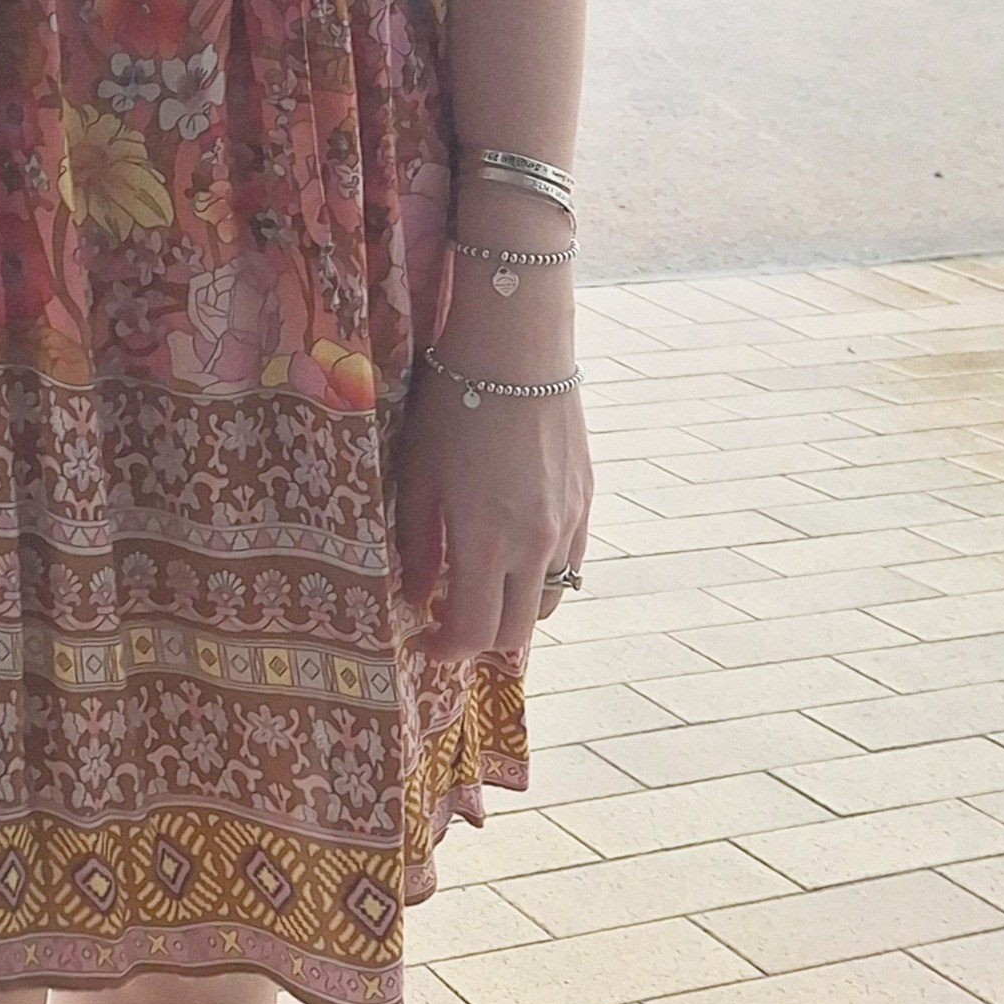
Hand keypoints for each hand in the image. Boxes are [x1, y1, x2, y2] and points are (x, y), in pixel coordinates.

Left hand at [392, 261, 592, 659]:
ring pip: (547, 602)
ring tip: (481, 588)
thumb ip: (418, 544)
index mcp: (487, 542)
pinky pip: (569, 565)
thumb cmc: (455, 408)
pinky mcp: (586, 504)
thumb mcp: (419, 476)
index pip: (474, 631)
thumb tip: (417, 595)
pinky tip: (512, 554)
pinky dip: (540, 577)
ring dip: (513, 610)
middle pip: (515, 632)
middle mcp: (535, 545)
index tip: (422, 642)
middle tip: (448, 623)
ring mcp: (567, 526)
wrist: (517, 354)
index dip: (445, 650)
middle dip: (478, 640)